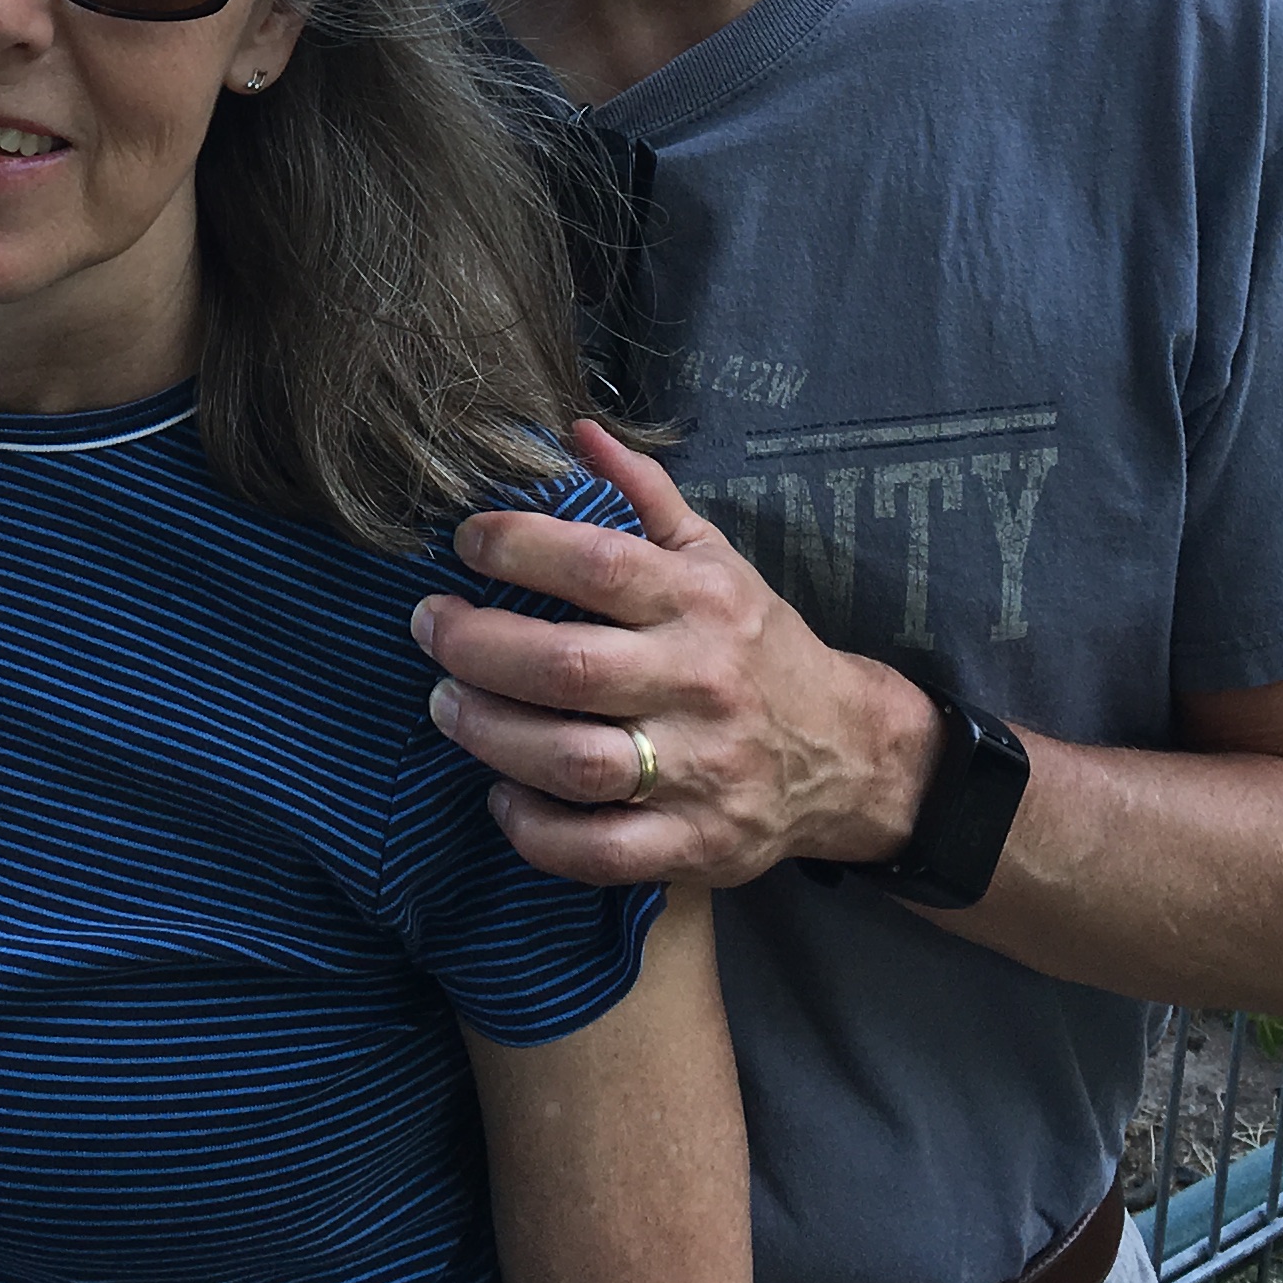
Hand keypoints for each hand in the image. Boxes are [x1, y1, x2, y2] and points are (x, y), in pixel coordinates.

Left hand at [413, 423, 937, 889]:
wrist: (852, 753)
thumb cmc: (759, 645)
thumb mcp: (715, 557)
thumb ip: (646, 494)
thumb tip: (578, 432)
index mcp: (702, 603)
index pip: (599, 565)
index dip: (518, 548)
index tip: (466, 543)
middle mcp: (700, 683)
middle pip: (568, 668)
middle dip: (477, 645)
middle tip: (431, 628)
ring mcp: (699, 772)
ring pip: (573, 760)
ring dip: (490, 733)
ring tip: (447, 704)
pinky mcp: (695, 845)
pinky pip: (598, 850)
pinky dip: (535, 828)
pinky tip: (501, 794)